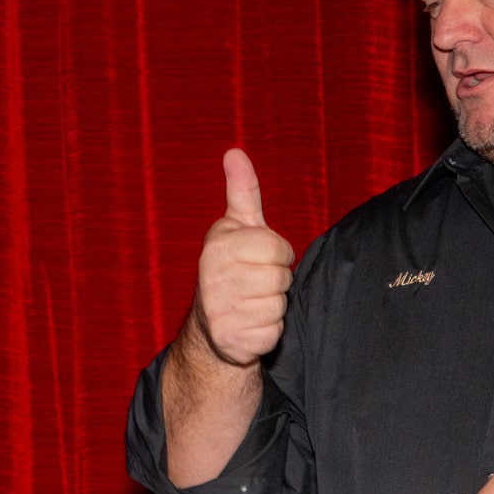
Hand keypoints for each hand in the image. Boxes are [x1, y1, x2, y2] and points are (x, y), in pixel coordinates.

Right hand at [191, 148, 295, 366]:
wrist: (212, 328)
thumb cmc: (233, 269)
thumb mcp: (237, 228)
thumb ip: (242, 191)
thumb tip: (234, 151)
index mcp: (217, 247)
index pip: (277, 248)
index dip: (278, 253)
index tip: (260, 258)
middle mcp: (212, 279)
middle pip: (280, 277)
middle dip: (277, 281)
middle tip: (257, 284)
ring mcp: (219, 312)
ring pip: (279, 305)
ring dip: (274, 307)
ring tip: (253, 304)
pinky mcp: (232, 341)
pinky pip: (274, 332)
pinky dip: (269, 331)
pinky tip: (251, 326)